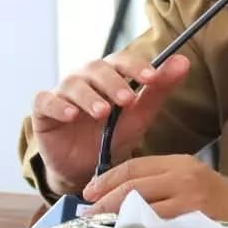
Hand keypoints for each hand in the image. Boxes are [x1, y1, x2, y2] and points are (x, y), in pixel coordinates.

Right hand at [31, 52, 190, 193]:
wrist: (87, 167)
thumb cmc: (113, 134)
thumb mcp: (140, 114)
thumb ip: (160, 88)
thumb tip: (184, 61)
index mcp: (108, 73)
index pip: (121, 60)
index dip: (135, 66)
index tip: (151, 77)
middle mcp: (84, 78)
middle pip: (96, 69)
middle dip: (113, 82)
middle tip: (126, 99)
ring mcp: (62, 92)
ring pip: (73, 84)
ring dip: (89, 96)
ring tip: (102, 112)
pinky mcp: (43, 110)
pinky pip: (45, 101)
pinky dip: (57, 105)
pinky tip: (70, 115)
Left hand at [82, 154, 227, 223]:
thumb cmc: (219, 198)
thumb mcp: (190, 178)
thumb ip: (161, 181)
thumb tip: (122, 195)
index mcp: (178, 162)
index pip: (134, 166)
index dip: (108, 178)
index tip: (89, 191)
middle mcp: (181, 174)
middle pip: (133, 184)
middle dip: (105, 199)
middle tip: (87, 213)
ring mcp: (188, 196)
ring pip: (141, 203)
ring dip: (115, 215)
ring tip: (99, 225)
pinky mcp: (194, 216)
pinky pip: (158, 222)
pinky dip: (137, 227)